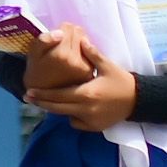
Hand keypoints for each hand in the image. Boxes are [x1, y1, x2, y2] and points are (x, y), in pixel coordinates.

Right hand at [17, 23, 105, 97]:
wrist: (43, 94)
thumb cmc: (36, 70)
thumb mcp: (33, 53)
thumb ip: (44, 40)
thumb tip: (60, 32)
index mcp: (63, 54)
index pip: (70, 28)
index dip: (61, 29)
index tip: (56, 36)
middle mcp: (77, 60)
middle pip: (80, 34)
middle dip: (70, 36)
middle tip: (60, 45)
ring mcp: (86, 68)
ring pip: (86, 43)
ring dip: (78, 44)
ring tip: (66, 54)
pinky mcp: (90, 73)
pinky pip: (90, 54)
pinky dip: (83, 54)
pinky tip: (72, 62)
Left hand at [20, 35, 138, 130]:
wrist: (139, 100)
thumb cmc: (121, 81)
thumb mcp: (107, 65)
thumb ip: (92, 54)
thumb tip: (80, 40)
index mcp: (86, 93)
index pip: (59, 95)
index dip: (42, 94)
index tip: (29, 91)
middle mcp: (86, 109)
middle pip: (57, 108)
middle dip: (42, 103)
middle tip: (28, 97)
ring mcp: (90, 120)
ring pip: (66, 116)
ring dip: (57, 109)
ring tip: (47, 101)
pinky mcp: (95, 127)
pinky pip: (77, 123)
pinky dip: (72, 117)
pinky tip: (71, 108)